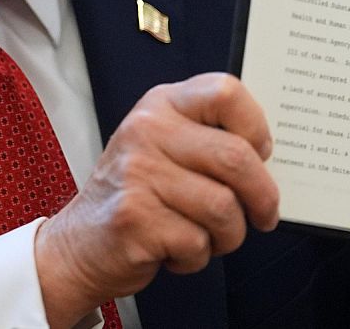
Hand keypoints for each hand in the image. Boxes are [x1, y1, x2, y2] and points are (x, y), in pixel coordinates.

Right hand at [34, 73, 278, 326]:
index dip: (256, 125)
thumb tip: (270, 157)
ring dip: (229, 235)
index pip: (226, 91)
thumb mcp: (165, 146)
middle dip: (262, 195)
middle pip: (236, 157)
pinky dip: (198, 256)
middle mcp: (147, 131)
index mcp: (162, 105)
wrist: (80, 243)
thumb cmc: (139, 194)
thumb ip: (209, 139)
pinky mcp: (134, 218)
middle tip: (264, 214)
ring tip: (209, 237)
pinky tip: (176, 250)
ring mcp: (137, 174)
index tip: (261, 153)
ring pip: (223, 207)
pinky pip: (198, 242)